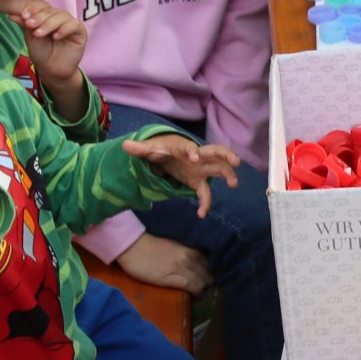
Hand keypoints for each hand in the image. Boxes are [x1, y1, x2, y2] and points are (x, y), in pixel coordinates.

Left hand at [13, 1, 87, 99]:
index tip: (23, 16)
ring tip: (39, 34)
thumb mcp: (30, 37)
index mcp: (46, 15)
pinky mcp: (80, 31)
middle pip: (50, 10)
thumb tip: (11, 14)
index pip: (41, 5)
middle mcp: (59, 16)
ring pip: (62, 16)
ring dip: (49, 24)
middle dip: (39, 17)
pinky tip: (55, 37)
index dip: (32, 8)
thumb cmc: (41, 52)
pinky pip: (73, 25)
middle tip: (30, 25)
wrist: (51, 69)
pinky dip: (64, 29)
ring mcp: (70, 23)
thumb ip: (24, 24)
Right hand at [117, 233, 213, 294]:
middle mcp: (188, 257)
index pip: (210, 263)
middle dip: (208, 283)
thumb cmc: (151, 246)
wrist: (133, 246)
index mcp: (190, 249)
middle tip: (206, 288)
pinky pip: (190, 286)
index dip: (211, 272)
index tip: (209, 278)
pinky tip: (196, 296)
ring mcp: (179, 268)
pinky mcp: (169, 278)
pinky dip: (196, 293)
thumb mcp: (175, 246)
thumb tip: (198, 262)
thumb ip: (188, 253)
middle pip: (208, 274)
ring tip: (200, 293)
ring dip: (203, 289)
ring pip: (201, 281)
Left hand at [122, 134, 240, 216]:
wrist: (168, 154)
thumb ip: (139, 149)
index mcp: (184, 148)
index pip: (190, 148)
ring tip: (233, 184)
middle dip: (227, 156)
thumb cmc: (160, 149)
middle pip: (216, 153)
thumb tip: (125, 145)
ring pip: (219, 170)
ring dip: (228, 175)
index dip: (193, 152)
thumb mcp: (149, 149)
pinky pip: (206, 192)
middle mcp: (198, 157)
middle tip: (236, 162)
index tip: (194, 158)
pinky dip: (205, 203)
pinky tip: (201, 214)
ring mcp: (201, 170)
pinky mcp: (198, 181)